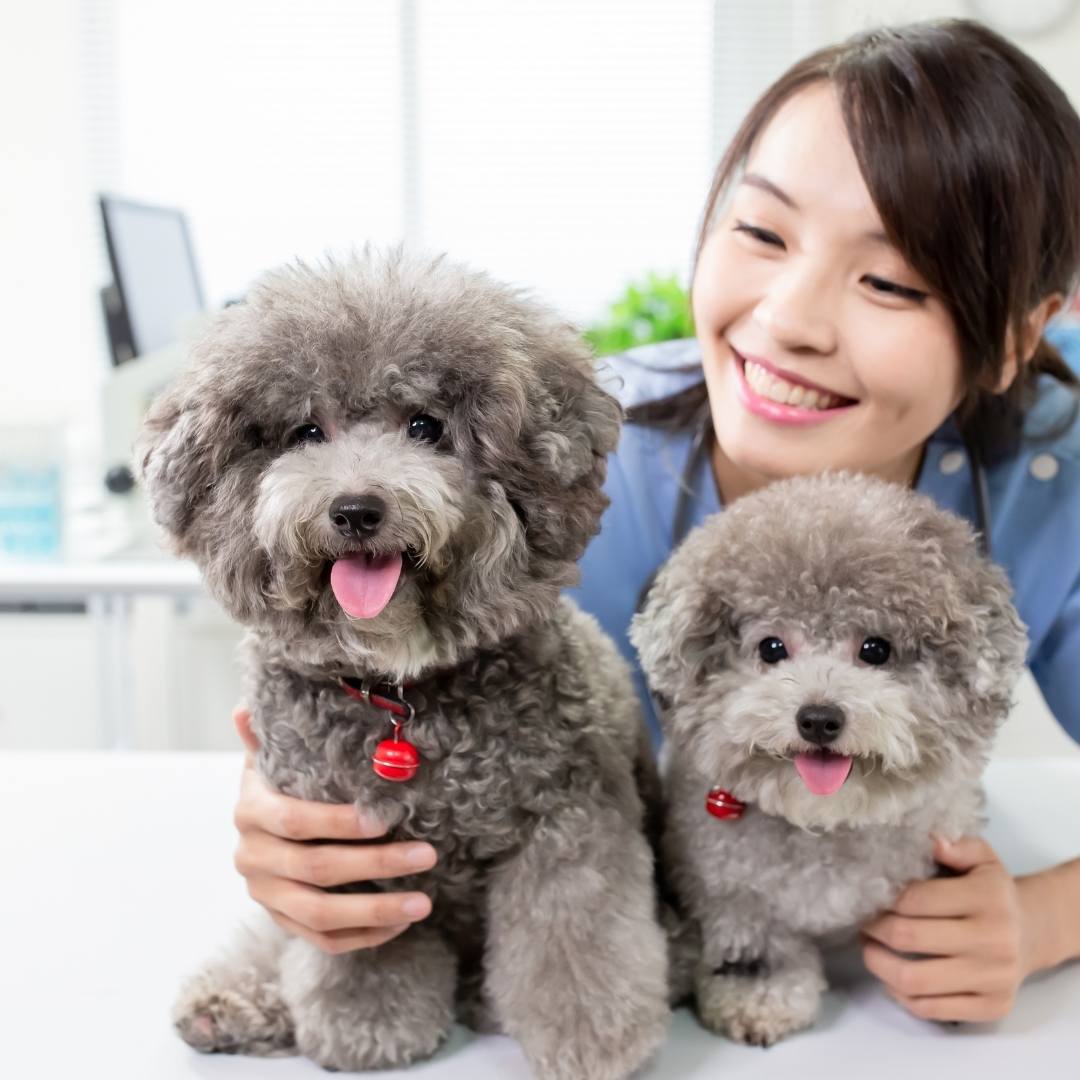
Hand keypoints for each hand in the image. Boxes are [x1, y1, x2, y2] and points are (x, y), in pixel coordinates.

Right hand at [231, 706, 437, 954]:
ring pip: (322, 915)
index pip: (295, 821)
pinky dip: (364, 936)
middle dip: (377, 864)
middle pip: (317, 869)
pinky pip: (324, 940)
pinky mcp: (283, 922)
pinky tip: (401, 923)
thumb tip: (245, 708)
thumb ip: (264, 736)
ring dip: (377, 911)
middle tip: (427, 855)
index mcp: (251, 813)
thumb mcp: (270, 758)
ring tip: (424, 902)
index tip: (386, 819)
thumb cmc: (279, 784)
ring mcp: (267, 897)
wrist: (257, 831)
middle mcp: (253, 859)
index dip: (339, 823)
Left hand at [861, 835, 1033, 1022]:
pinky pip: (930, 1009)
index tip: (867, 895)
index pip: (916, 899)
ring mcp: (993, 978)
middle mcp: (994, 940)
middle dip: (874, 928)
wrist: (1032, 932)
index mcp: (987, 898)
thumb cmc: (992, 891)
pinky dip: (901, 995)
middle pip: (909, 937)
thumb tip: (929, 839)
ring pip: (914, 980)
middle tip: (863, 921)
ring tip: (869, 948)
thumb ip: (955, 845)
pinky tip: (891, 977)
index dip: (883, 898)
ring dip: (878, 964)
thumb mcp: (981, 857)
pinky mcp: (991, 1008)